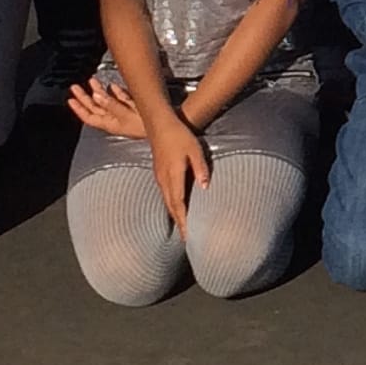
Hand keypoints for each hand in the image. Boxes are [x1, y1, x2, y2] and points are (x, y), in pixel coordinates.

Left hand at [66, 78, 147, 138]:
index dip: (78, 108)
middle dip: (84, 97)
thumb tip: (97, 96)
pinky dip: (114, 92)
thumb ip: (111, 104)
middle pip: (94, 108)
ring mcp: (123, 113)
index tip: (70, 99)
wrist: (162, 125)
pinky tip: (113, 86)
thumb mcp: (126, 114)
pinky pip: (119, 99)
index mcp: (109, 123)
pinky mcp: (132, 108)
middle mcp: (114, 119)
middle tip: (75, 88)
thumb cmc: (144, 126)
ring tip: (92, 82)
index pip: (88, 116)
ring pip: (106, 102)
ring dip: (98, 92)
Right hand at [149, 111, 210, 235]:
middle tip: (187, 239)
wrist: (159, 125)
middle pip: (172, 207)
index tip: (189, 237)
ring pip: (167, 202)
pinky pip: (165, 195)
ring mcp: (160, 177)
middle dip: (180, 223)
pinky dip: (172, 205)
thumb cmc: (179, 135)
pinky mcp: (159, 173)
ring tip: (183, 227)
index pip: (179, 205)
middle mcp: (164, 181)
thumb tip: (205, 187)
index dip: (184, 222)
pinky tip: (177, 207)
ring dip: (175, 215)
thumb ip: (200, 168)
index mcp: (173, 177)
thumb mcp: (195, 149)